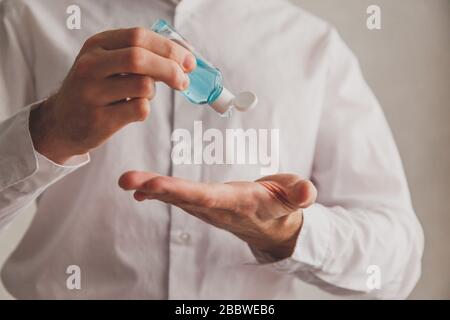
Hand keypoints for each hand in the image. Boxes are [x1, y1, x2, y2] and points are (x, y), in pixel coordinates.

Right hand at [29, 28, 195, 163]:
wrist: (62, 121)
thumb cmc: (95, 89)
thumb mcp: (108, 62)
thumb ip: (141, 54)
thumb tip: (184, 53)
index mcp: (97, 45)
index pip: (139, 36)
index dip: (169, 47)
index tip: (188, 60)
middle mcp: (91, 65)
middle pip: (140, 58)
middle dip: (171, 68)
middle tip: (184, 80)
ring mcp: (92, 93)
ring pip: (143, 86)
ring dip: (154, 92)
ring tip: (142, 95)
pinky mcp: (99, 119)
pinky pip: (139, 109)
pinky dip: (144, 110)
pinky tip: (131, 110)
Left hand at [119, 171, 316, 259]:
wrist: (274, 227)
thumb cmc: (283, 206)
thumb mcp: (295, 199)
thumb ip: (299, 195)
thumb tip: (307, 193)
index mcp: (237, 203)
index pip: (206, 196)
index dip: (180, 191)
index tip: (154, 185)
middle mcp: (217, 208)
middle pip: (183, 198)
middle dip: (155, 188)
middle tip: (127, 180)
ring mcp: (209, 208)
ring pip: (177, 197)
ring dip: (150, 188)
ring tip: (127, 180)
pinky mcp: (206, 203)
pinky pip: (179, 197)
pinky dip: (156, 192)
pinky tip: (140, 191)